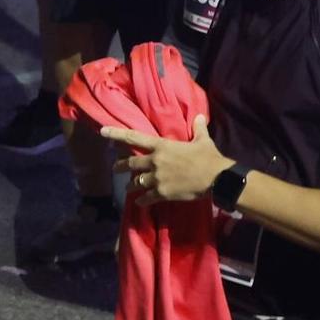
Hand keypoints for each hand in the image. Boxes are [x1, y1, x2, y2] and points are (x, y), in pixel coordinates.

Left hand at [100, 116, 233, 203]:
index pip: (134, 138)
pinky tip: (139, 203)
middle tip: (116, 168)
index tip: (102, 131)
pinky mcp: (162, 193)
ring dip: (132, 186)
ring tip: (128, 188)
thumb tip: (199, 116)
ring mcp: (157, 178)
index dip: (116, 134)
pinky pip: (146, 198)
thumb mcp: (203, 141)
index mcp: (161, 146)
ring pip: (136, 182)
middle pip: (131, 164)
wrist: (217, 178)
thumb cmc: (209, 157)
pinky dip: (141, 201)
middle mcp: (155, 161)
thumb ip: (197, 128)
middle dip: (121, 167)